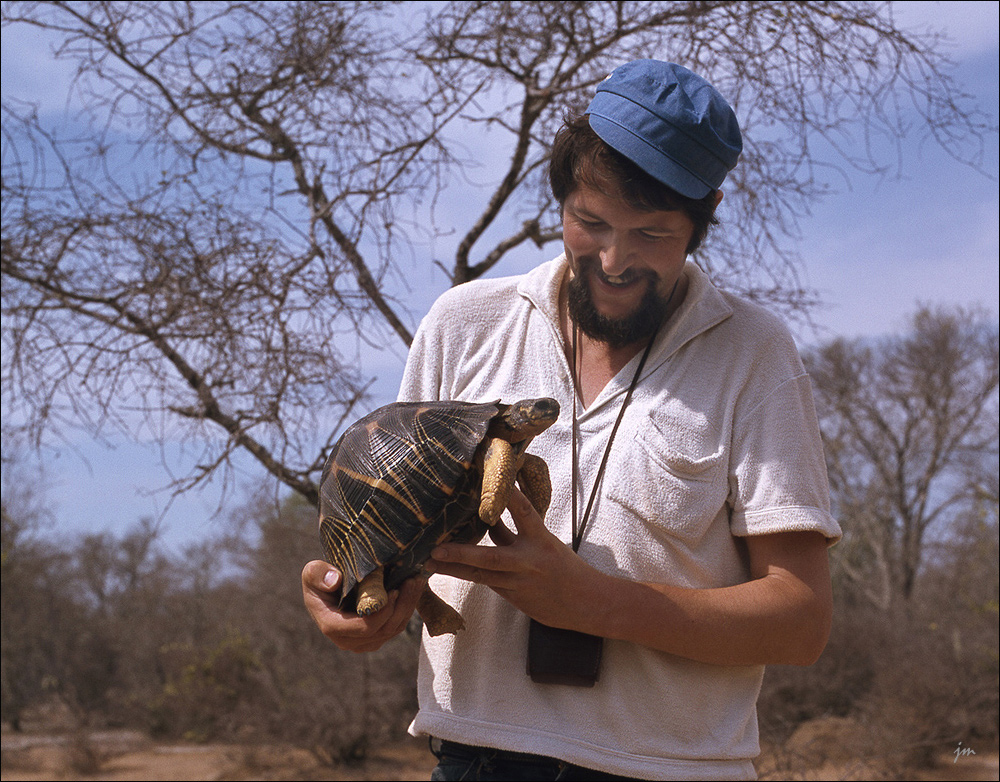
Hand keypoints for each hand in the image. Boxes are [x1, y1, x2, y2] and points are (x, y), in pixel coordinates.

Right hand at [301, 560, 422, 652]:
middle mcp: (349, 640)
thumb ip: (318, 574)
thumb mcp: (313, 572)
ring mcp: (364, 642)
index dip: (383, 611)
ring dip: (408, 605)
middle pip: (384, 629)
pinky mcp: (377, 637)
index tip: (394, 589)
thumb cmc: (320, 578)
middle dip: (402, 605)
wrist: (328, 588)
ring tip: (416, 581)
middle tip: (412, 580)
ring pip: (394, 629)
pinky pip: (397, 625)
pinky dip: (407, 607)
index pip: (366, 627)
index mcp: (332, 627)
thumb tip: (334, 581)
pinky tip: (413, 588)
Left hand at [426, 487, 607, 631]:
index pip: (524, 512)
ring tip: (430, 561)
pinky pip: (487, 582)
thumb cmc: (565, 567)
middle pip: (491, 557)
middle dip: (461, 553)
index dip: (508, 496)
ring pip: (481, 575)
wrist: (586, 604)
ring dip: (454, 568)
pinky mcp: (514, 598)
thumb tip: (495, 507)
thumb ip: (521, 527)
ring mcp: (519, 583)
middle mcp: (529, 562)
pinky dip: (468, 573)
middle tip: (436, 547)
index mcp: (542, 541)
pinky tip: (447, 567)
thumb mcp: (547, 541)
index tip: (490, 481)